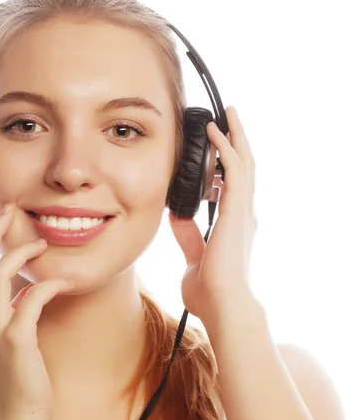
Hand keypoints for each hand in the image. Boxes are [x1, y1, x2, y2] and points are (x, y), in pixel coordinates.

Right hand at [0, 203, 74, 419]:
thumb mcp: (2, 341)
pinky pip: (29, 301)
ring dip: (19, 252)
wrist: (18, 418)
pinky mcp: (16, 342)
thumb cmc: (15, 378)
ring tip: (41, 242)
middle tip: (8, 209)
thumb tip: (19, 289)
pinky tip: (63, 280)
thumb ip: (4, 313)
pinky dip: (47, 285)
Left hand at [169, 106, 257, 324]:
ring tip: (226, 115)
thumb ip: (187, 236)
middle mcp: (243, 215)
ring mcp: (243, 211)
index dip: (227, 164)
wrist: (222, 304)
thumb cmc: (210, 290)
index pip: (233, 186)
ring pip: (243, 162)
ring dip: (234, 136)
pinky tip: (216, 132)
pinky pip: (234, 170)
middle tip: (228, 119)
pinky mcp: (237, 210)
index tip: (217, 148)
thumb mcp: (193, 256)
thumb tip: (176, 215)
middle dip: (236, 142)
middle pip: (243, 168)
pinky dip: (226, 148)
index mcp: (234, 225)